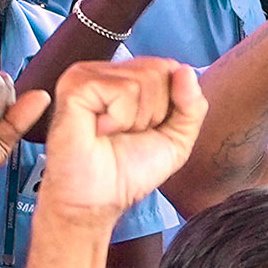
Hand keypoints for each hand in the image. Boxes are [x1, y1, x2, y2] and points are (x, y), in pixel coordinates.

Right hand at [37, 58, 204, 219]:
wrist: (97, 200)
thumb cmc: (128, 171)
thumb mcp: (176, 140)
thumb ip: (192, 106)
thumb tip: (186, 70)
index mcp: (127, 77)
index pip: (169, 67)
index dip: (170, 103)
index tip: (147, 130)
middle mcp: (107, 71)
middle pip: (159, 70)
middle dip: (154, 111)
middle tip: (127, 133)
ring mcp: (88, 75)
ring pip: (142, 80)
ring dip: (136, 119)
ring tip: (112, 134)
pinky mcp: (75, 85)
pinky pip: (122, 90)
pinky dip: (120, 119)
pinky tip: (100, 130)